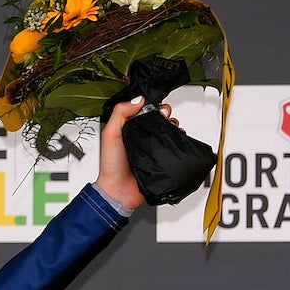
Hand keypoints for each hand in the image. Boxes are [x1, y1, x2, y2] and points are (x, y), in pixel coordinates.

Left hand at [97, 96, 174, 213]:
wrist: (118, 191)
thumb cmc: (111, 165)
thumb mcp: (110, 134)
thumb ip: (120, 114)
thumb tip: (138, 99)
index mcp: (131, 130)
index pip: (146, 113)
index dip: (154, 107)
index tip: (157, 107)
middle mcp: (143, 138)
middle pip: (161, 120)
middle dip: (167, 115)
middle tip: (165, 117)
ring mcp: (154, 148)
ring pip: (170, 131)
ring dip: (175, 126)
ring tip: (173, 127)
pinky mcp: (163, 158)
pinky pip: (175, 147)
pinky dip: (179, 140)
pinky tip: (178, 138)